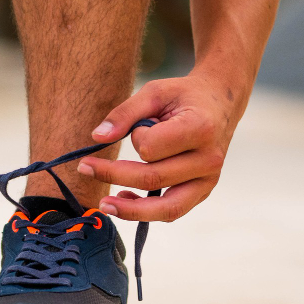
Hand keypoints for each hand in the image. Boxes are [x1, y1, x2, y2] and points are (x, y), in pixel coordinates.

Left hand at [78, 72, 248, 221]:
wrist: (219, 102)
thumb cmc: (183, 96)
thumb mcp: (155, 91)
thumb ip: (125, 113)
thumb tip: (97, 137)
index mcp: (199, 128)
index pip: (152, 148)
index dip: (135, 140)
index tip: (135, 129)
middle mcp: (209, 159)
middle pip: (153, 178)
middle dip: (114, 175)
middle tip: (84, 167)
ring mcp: (209, 180)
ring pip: (166, 207)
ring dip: (130, 210)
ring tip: (103, 205)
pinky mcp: (203, 192)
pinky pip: (173, 212)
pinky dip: (146, 212)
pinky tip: (125, 200)